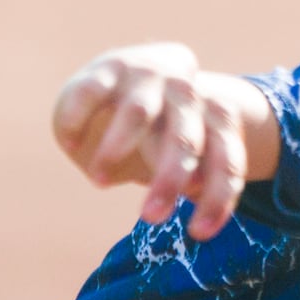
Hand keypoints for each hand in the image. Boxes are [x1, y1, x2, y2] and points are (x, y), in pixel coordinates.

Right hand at [51, 42, 254, 239]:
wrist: (146, 65)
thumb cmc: (168, 127)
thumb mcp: (190, 150)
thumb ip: (197, 172)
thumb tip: (194, 190)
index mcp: (217, 116)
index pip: (226, 159)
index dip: (218, 197)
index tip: (200, 234)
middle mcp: (187, 93)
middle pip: (184, 140)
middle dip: (169, 180)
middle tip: (150, 217)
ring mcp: (148, 77)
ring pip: (138, 114)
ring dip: (117, 151)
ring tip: (101, 182)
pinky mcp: (109, 69)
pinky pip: (92, 94)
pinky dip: (79, 122)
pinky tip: (72, 147)